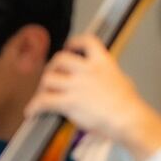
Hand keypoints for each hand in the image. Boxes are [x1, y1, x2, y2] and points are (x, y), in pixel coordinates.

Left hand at [26, 34, 160, 158]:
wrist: (128, 119)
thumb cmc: (128, 105)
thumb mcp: (121, 81)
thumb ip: (107, 76)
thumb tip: (104, 79)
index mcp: (103, 63)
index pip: (87, 41)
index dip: (75, 42)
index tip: (69, 46)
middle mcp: (87, 70)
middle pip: (59, 59)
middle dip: (53, 68)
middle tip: (52, 77)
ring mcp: (76, 85)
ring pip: (48, 78)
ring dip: (43, 87)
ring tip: (44, 95)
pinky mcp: (68, 102)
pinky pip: (43, 101)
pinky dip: (34, 106)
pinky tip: (32, 111)